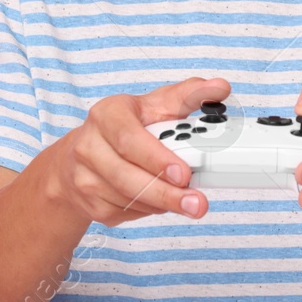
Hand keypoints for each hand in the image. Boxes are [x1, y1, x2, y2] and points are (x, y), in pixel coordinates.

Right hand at [39, 77, 228, 224]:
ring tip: (186, 200)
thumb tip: (220, 87)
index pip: (129, 138)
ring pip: (129, 199)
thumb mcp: (155, 104)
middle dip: (166, 194)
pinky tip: (159, 199)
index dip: (156, 159)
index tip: (183, 174)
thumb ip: (189, 95)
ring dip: (162, 203)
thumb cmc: (125, 127)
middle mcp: (89, 146)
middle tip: (197, 203)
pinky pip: (126, 213)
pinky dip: (149, 210)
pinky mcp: (90, 205)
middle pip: (128, 177)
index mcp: (106, 115)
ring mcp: (85, 178)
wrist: (82, 156)